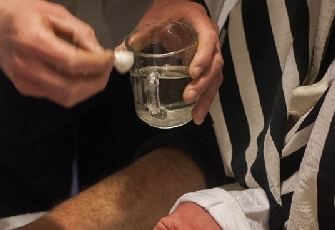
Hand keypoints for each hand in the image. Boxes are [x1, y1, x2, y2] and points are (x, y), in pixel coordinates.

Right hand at [0, 0, 113, 106]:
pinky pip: (57, 96)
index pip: (73, 63)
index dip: (97, 64)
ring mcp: (24, 81)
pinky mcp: (25, 89)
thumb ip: (80, 32)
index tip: (110, 57)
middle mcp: (27, 66)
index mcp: (34, 42)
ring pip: (66, 97)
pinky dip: (74, 89)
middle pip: (72, 88)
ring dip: (88, 89)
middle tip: (107, 69)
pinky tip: (78, 75)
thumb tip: (99, 52)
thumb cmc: (21, 13)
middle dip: (97, 81)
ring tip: (96, 73)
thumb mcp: (54, 12)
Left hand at [121, 0, 223, 123]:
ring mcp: (211, 53)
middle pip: (215, 64)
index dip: (202, 57)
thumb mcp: (153, 20)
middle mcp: (211, 39)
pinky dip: (204, 97)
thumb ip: (138, 37)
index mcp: (200, 24)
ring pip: (215, 76)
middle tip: (188, 97)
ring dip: (206, 96)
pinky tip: (196, 112)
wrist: (179, 5)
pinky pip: (210, 81)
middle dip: (202, 83)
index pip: (208, 40)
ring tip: (196, 115)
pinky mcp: (206, 64)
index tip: (192, 73)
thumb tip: (119, 54)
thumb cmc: (169, 11)